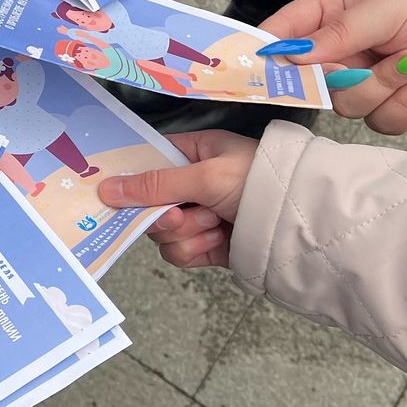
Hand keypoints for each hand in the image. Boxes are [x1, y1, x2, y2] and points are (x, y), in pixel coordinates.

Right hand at [98, 130, 258, 268]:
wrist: (300, 223)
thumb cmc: (259, 182)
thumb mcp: (205, 175)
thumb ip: (155, 184)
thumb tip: (106, 188)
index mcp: (194, 153)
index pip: (149, 162)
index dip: (131, 179)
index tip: (113, 194)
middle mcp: (193, 184)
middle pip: (149, 205)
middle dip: (165, 215)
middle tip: (181, 216)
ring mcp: (200, 216)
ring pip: (163, 233)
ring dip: (186, 233)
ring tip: (215, 225)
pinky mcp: (208, 245)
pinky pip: (179, 253)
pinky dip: (195, 249)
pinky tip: (217, 241)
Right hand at [260, 0, 406, 132]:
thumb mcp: (385, 3)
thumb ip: (339, 30)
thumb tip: (295, 53)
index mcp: (332, 13)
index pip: (285, 29)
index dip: (265, 46)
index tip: (253, 61)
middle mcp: (342, 50)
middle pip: (309, 80)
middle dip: (335, 75)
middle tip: (357, 64)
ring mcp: (364, 81)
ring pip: (345, 104)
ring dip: (378, 88)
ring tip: (405, 62)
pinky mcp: (389, 106)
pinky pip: (379, 120)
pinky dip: (401, 104)